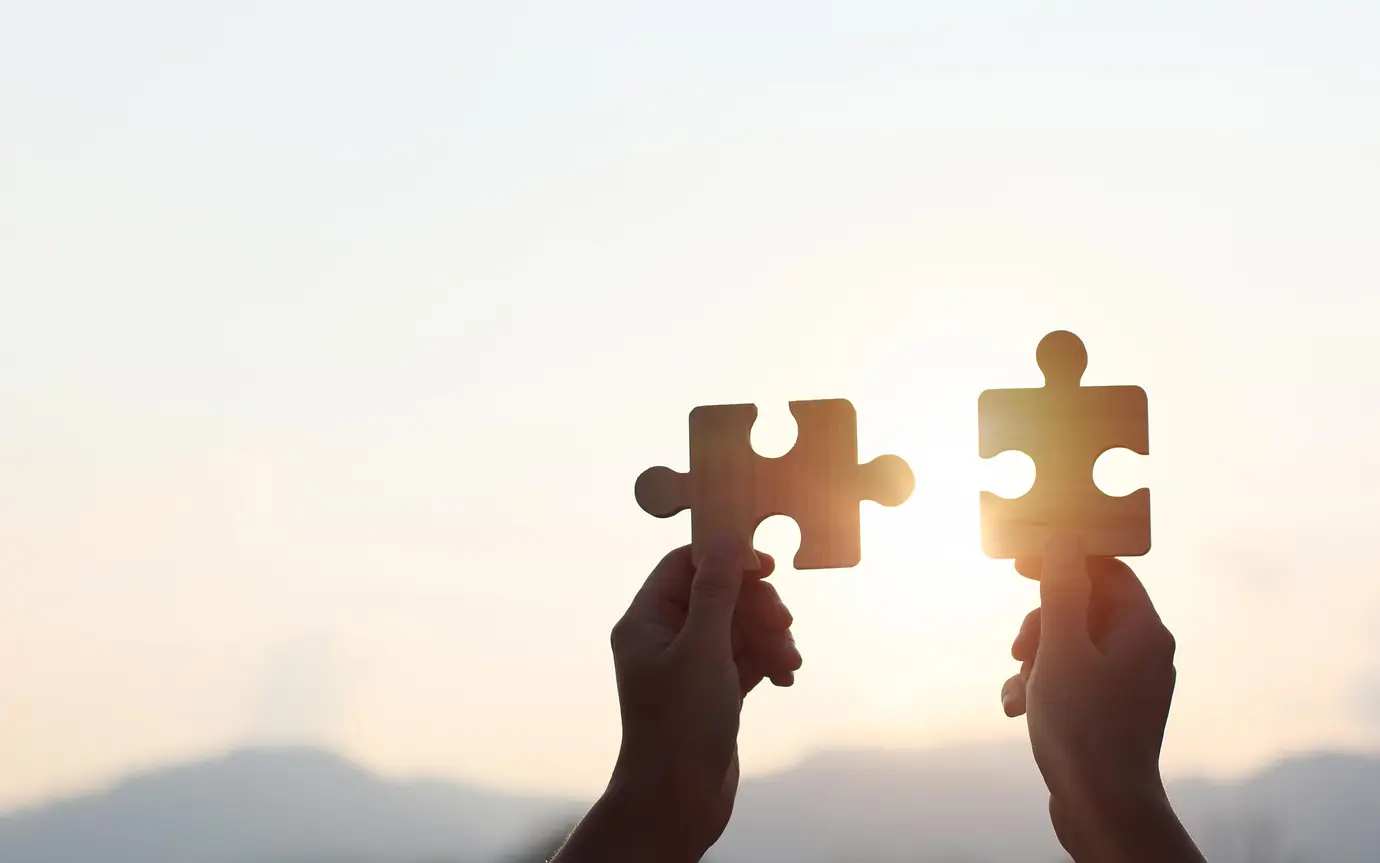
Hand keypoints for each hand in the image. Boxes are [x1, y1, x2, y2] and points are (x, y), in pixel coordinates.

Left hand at [555, 535, 801, 862]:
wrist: (677, 802)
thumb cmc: (680, 724)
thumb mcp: (703, 647)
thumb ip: (717, 589)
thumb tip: (727, 536)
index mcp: (646, 620)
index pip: (685, 565)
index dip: (726, 559)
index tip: (767, 568)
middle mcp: (664, 638)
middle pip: (719, 594)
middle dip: (757, 607)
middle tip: (784, 625)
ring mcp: (689, 666)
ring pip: (738, 627)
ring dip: (770, 637)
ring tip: (790, 663)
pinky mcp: (712, 691)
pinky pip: (745, 658)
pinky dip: (768, 662)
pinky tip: (786, 678)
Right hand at [1000, 534, 1202, 862]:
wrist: (1103, 808)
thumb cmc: (1084, 727)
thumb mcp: (1061, 648)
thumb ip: (1062, 590)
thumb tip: (1065, 540)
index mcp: (1143, 630)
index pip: (1105, 570)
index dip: (1062, 560)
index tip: (1020, 565)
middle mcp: (1142, 652)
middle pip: (1082, 607)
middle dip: (1041, 623)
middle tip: (1019, 648)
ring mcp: (1126, 683)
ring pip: (1069, 644)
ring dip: (1034, 660)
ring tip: (1020, 689)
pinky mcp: (1109, 711)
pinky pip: (1071, 678)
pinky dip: (1042, 685)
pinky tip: (1018, 709)